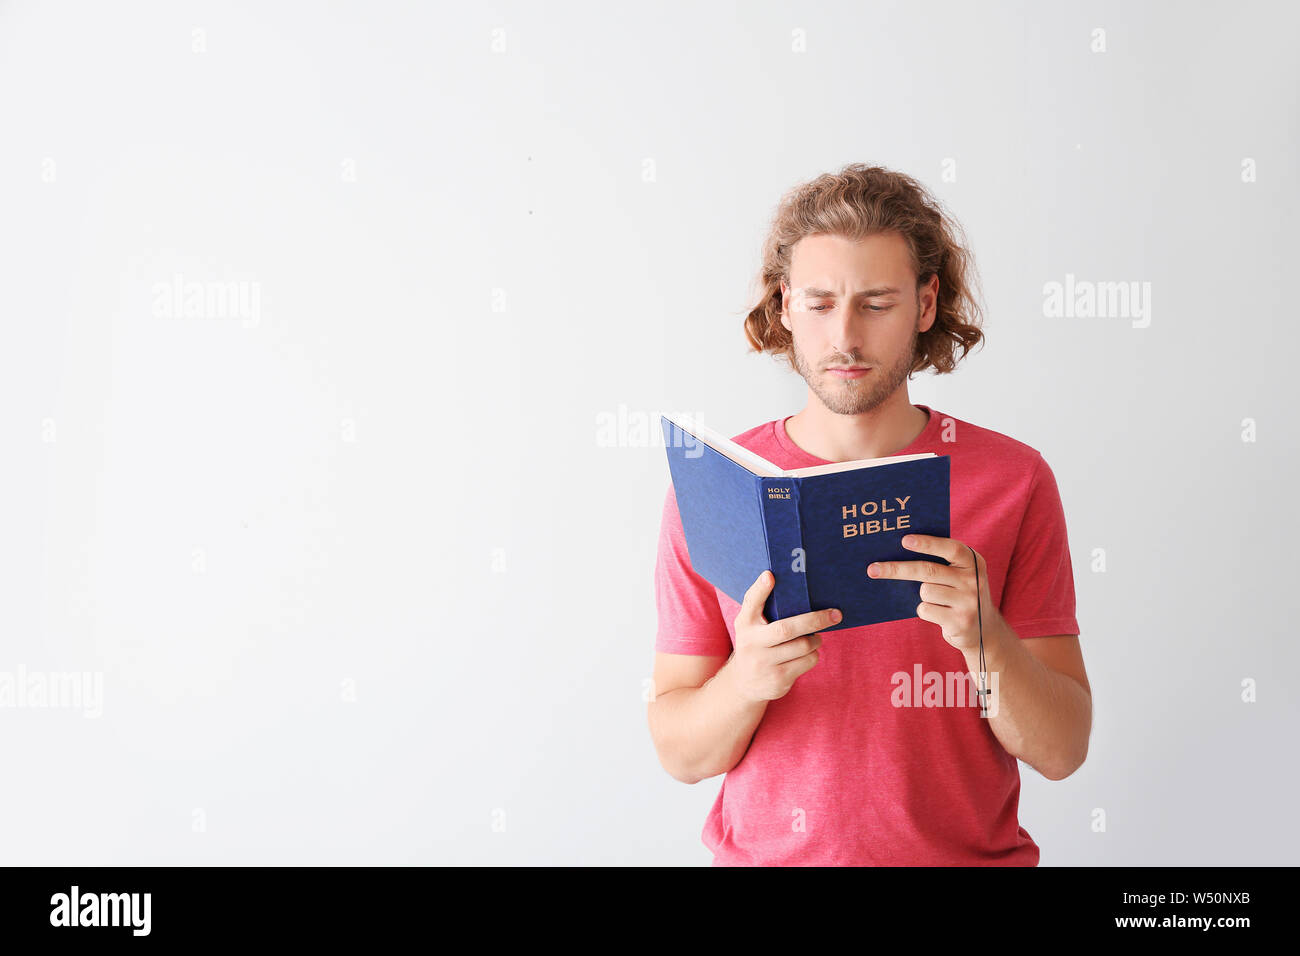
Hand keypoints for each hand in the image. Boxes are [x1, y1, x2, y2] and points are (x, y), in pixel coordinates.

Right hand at [726, 570, 839, 701]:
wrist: (744, 684)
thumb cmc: (755, 644)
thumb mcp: (750, 625)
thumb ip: (762, 606)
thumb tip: (780, 579)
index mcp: (745, 623)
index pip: (751, 602)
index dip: (761, 589)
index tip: (770, 575)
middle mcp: (751, 643)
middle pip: (787, 629)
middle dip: (814, 620)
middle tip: (835, 614)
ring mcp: (764, 663)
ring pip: (803, 646)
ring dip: (815, 639)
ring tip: (814, 637)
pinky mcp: (778, 679)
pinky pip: (807, 661)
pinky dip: (813, 654)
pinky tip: (806, 654)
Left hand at [866, 534, 1000, 652]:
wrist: (984, 630)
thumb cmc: (959, 593)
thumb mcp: (959, 574)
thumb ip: (940, 562)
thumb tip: (898, 552)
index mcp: (974, 562)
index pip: (950, 548)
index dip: (927, 543)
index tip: (904, 540)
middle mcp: (974, 580)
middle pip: (928, 571)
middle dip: (897, 569)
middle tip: (872, 569)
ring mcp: (969, 602)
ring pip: (925, 591)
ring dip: (921, 595)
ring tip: (937, 599)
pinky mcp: (960, 622)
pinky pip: (925, 610)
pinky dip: (925, 610)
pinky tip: (939, 613)